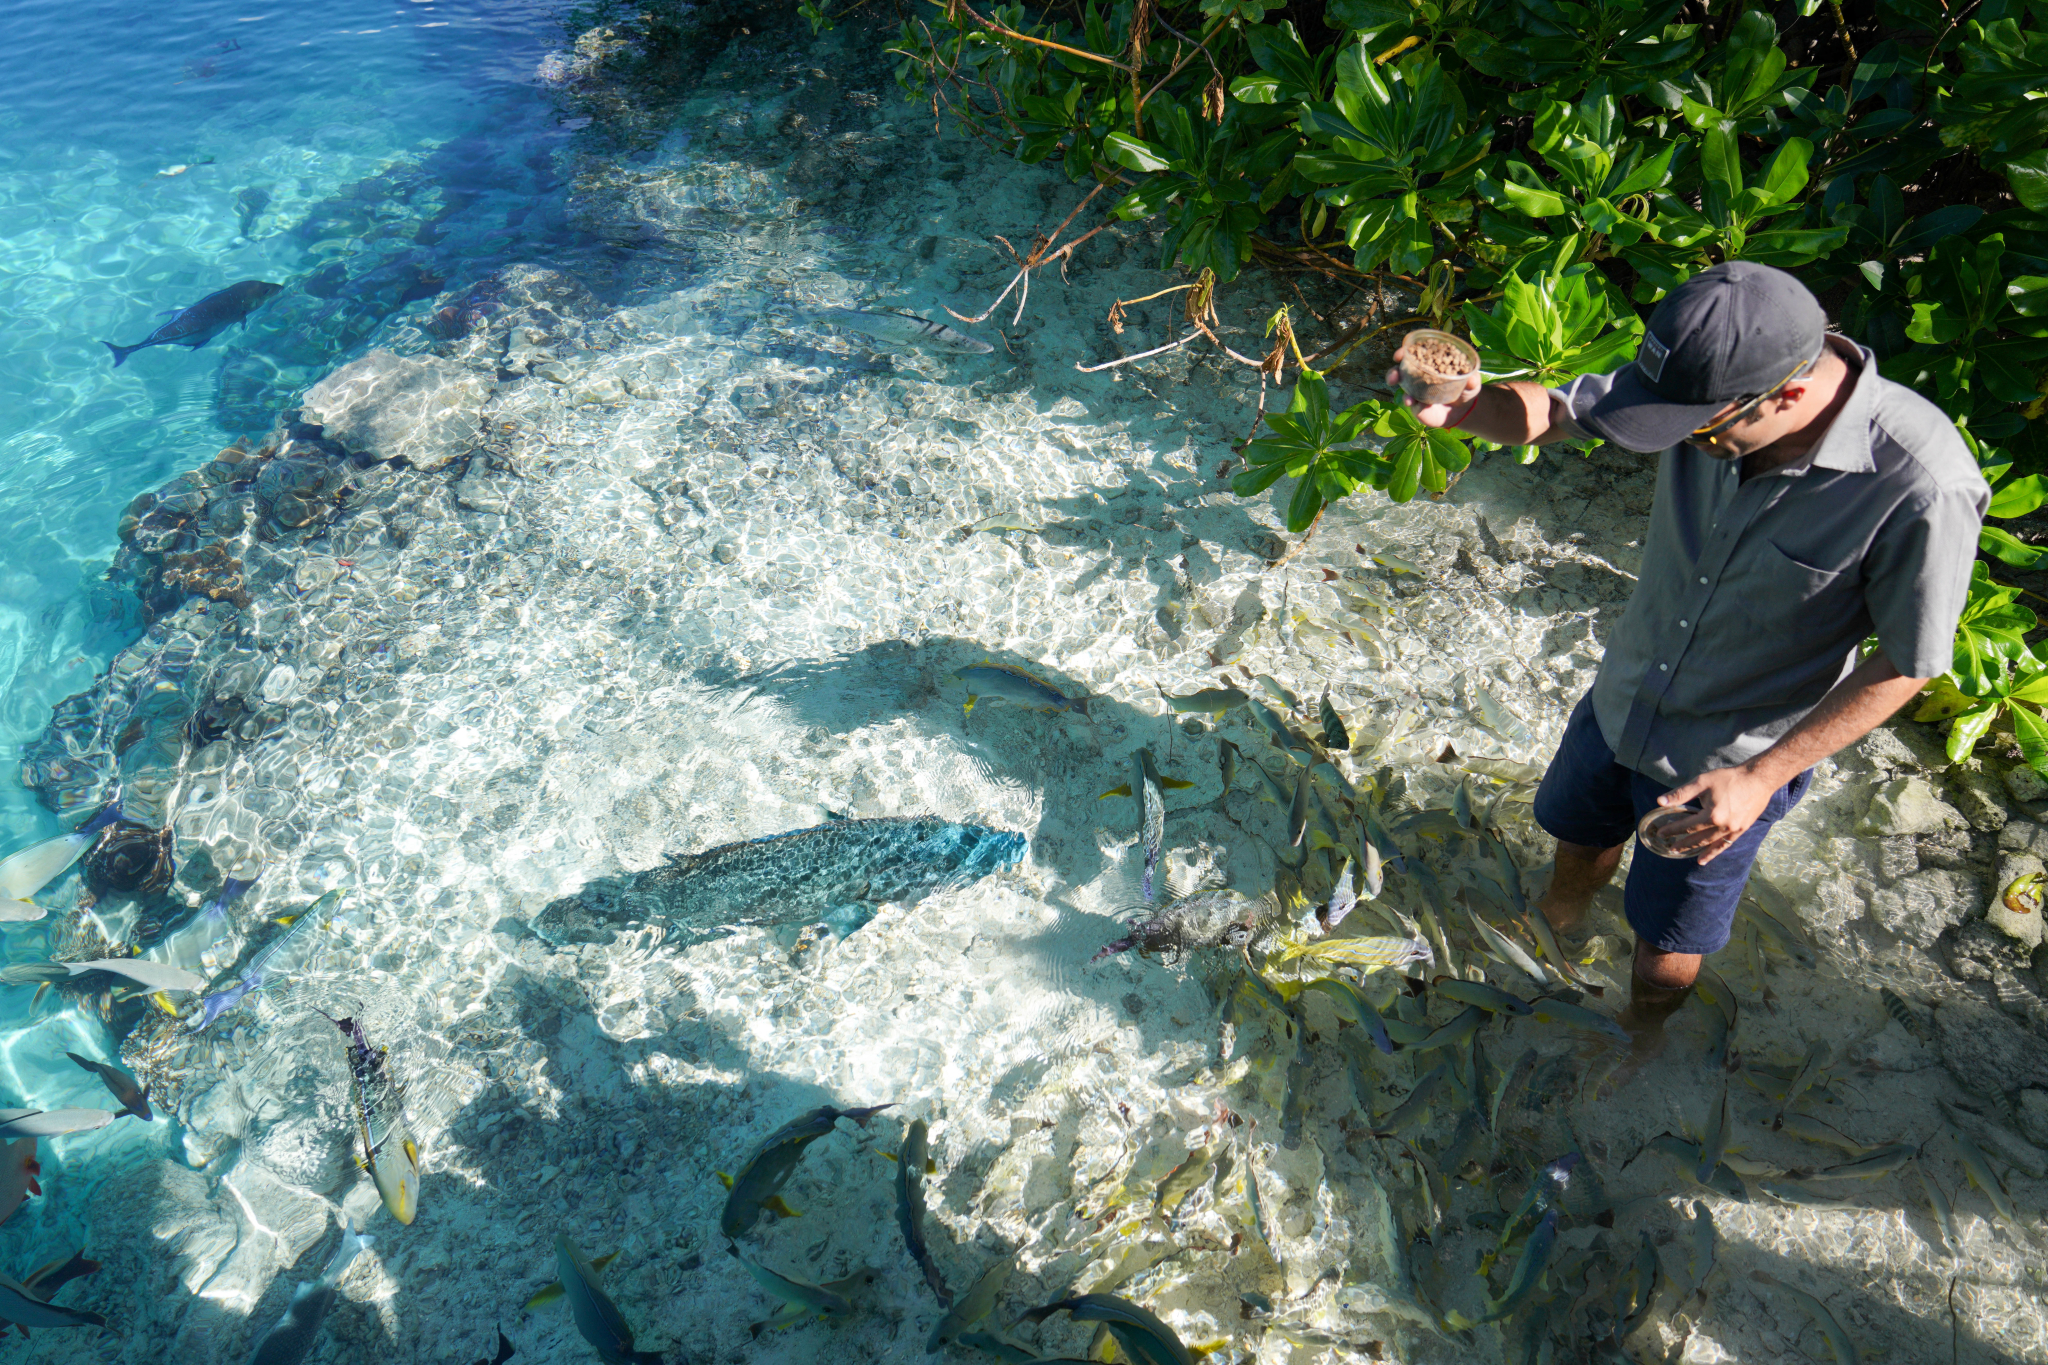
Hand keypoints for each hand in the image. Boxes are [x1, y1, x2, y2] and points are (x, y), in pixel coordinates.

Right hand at [1386, 345, 1481, 426]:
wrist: (1463, 410)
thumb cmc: (1465, 389)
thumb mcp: (1472, 383)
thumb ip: (1473, 380)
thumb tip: (1472, 379)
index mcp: (1430, 362)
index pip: (1415, 353)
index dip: (1407, 350)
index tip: (1402, 352)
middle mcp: (1419, 375)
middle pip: (1401, 370)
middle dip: (1394, 372)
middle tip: (1395, 375)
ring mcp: (1416, 391)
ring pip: (1402, 388)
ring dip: (1403, 397)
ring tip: (1407, 398)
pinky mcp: (1417, 406)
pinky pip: (1413, 404)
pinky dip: (1414, 404)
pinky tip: (1417, 405)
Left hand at [1654, 765, 1778, 863]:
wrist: (1758, 779)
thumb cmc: (1729, 778)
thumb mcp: (1702, 782)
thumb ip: (1681, 793)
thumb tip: (1660, 801)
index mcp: (1711, 815)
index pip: (1687, 826)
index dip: (1673, 830)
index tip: (1661, 833)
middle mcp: (1722, 826)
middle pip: (1698, 838)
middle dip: (1683, 843)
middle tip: (1671, 848)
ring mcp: (1733, 830)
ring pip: (1711, 844)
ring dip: (1698, 850)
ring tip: (1685, 854)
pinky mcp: (1742, 830)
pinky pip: (1726, 844)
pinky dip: (1715, 851)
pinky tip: (1707, 857)